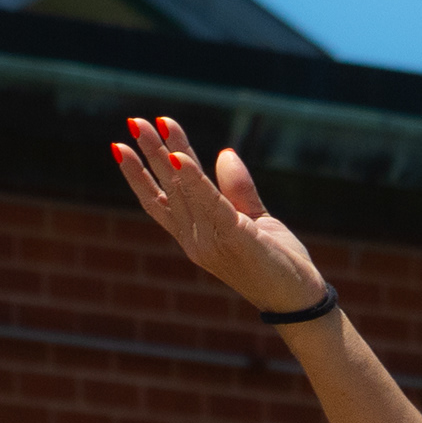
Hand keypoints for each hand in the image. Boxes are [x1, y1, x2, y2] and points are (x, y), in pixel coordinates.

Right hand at [109, 116, 328, 314]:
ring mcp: (210, 241)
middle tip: (133, 121)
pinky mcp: (233, 237)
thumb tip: (225, 152)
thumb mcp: (254, 219)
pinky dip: (193, 180)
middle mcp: (194, 239)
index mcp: (195, 235)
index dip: (140, 173)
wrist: (298, 301)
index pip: (161, 199)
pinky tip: (179, 158)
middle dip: (149, 152)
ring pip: (182, 190)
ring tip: (150, 125)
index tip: (122, 145)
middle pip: (167, 188)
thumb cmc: (277, 264)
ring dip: (165, 154)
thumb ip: (237, 189)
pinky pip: (210, 203)